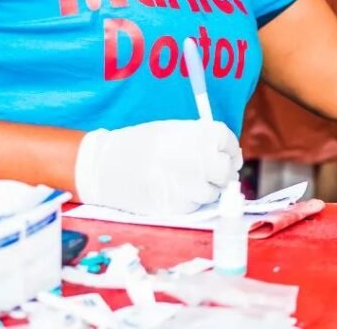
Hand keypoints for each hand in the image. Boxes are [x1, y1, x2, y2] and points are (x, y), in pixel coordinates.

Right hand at [74, 120, 242, 214]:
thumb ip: (201, 140)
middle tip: (213, 172)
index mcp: (200, 135)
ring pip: (212, 193)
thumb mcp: (174, 131)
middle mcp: (200, 159)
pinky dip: (190, 200)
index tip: (226, 154)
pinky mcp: (178, 206)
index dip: (229, 150)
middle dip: (222, 172)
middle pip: (226, 171)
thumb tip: (224, 154)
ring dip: (206, 188)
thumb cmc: (140, 144)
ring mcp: (191, 185)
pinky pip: (194, 206)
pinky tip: (175, 190)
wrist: (107, 164)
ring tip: (187, 180)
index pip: (229, 144)